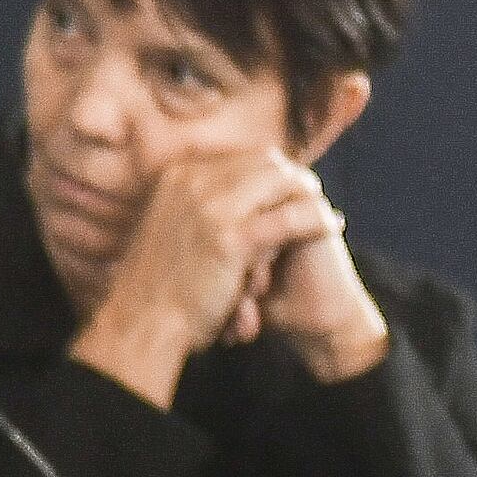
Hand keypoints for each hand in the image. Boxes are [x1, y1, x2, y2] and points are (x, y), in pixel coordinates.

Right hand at [76, 150, 369, 401]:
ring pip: (281, 183)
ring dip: (309, 198)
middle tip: (316, 196)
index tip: (291, 189)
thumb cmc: (160, 282)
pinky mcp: (231, 237)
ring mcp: (210, 207)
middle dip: (295, 179)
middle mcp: (192, 182)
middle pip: (265, 162)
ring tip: (328, 215)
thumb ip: (195, 204)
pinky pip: (290, 218)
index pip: (241, 157)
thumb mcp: (171, 227)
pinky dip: (317, 220)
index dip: (273, 171)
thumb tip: (229, 195)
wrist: (144, 319)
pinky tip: (332, 227)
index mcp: (177, 177)